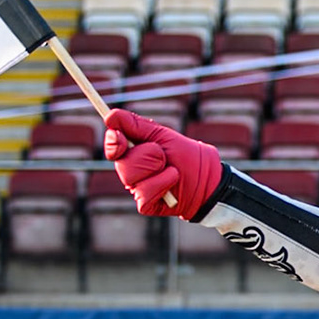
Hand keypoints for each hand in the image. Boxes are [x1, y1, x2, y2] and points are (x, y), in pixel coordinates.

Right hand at [102, 108, 220, 218]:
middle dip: (146, 155)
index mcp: (133, 151)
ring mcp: (137, 187)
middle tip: (163, 155)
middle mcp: (131, 170)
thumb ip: (136, 126)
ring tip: (172, 169)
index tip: (119, 136)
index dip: (112, 142)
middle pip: (122, 162)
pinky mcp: (145, 204)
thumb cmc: (186, 154)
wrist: (208, 177)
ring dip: (157, 169)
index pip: (112, 147)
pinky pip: (144, 192)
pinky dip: (163, 183)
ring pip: (130, 177)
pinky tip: (173, 181)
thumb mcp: (162, 135)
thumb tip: (109, 115)